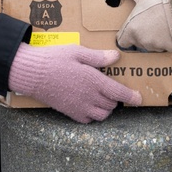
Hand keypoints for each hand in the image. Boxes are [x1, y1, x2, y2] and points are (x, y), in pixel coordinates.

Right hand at [7, 43, 141, 122]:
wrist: (32, 74)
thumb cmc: (54, 59)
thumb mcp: (77, 52)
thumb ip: (98, 57)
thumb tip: (116, 57)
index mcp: (93, 80)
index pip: (119, 93)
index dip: (131, 97)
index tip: (139, 99)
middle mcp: (88, 96)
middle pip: (112, 105)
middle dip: (117, 99)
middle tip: (113, 89)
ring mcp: (79, 106)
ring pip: (101, 115)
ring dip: (106, 108)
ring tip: (102, 98)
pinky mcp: (69, 112)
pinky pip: (87, 120)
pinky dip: (92, 115)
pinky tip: (89, 104)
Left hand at [111, 0, 171, 52]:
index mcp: (132, 29)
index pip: (122, 41)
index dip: (126, 34)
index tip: (132, 27)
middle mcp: (144, 41)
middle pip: (138, 43)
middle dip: (142, 34)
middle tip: (150, 20)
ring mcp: (159, 46)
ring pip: (153, 45)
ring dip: (156, 38)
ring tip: (162, 22)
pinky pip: (168, 46)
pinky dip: (169, 40)